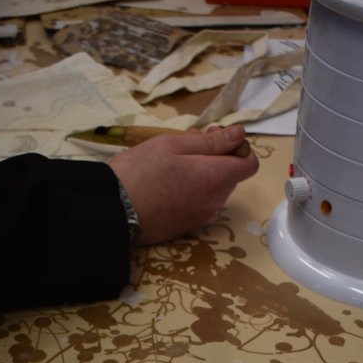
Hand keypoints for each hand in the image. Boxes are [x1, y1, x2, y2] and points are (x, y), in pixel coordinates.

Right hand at [108, 126, 259, 245]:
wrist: (112, 211)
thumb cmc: (140, 171)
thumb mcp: (174, 145)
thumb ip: (211, 142)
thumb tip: (240, 135)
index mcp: (216, 178)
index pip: (250, 164)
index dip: (237, 148)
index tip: (216, 139)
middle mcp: (214, 202)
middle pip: (230, 176)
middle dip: (216, 158)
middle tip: (188, 144)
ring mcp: (200, 217)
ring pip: (213, 190)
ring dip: (202, 173)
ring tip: (173, 163)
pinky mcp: (186, 227)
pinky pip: (199, 203)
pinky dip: (191, 191)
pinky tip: (167, 184)